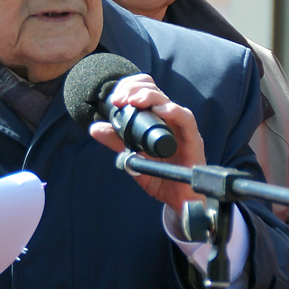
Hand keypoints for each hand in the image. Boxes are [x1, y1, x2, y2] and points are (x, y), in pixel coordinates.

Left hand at [88, 74, 204, 212]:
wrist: (177, 200)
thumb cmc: (159, 177)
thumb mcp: (133, 158)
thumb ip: (116, 142)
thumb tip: (95, 128)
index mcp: (156, 121)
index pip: (145, 93)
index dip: (130, 88)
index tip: (115, 97)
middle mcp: (169, 121)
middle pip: (155, 92)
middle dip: (135, 90)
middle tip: (119, 99)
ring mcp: (182, 129)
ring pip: (168, 102)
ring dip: (150, 97)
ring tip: (134, 100)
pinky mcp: (193, 139)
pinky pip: (186, 120)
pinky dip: (173, 111)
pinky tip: (159, 111)